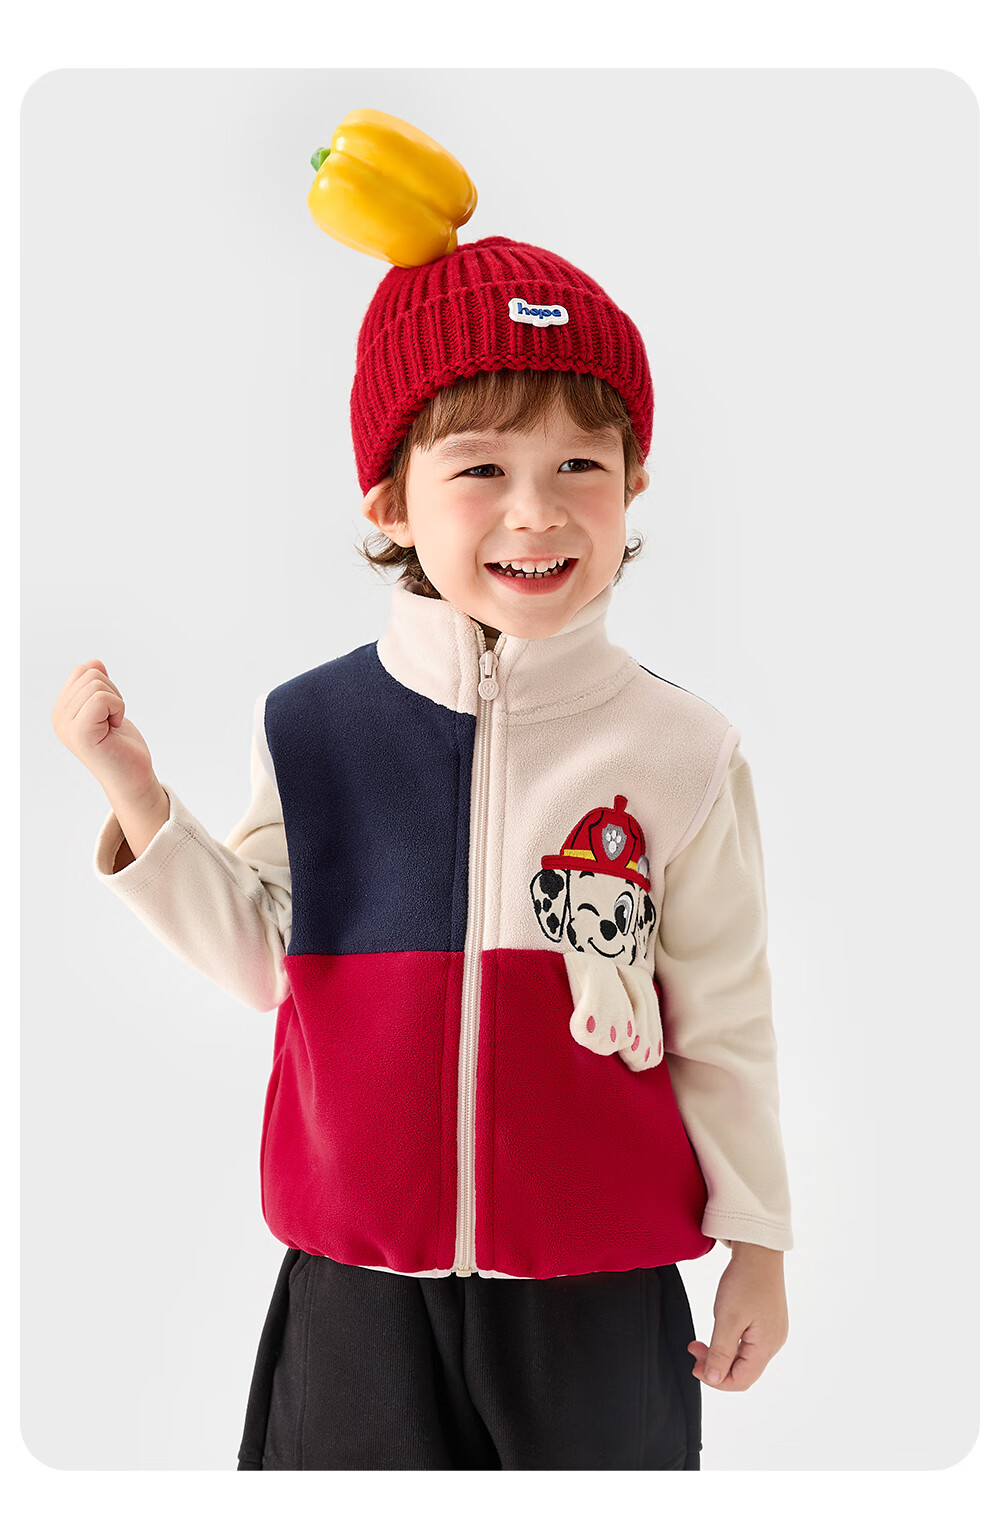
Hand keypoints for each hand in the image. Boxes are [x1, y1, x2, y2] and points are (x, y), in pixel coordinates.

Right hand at [51, 659, 157, 805]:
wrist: (132, 778)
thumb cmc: (122, 746)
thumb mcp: (109, 708)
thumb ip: (97, 686)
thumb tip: (94, 662)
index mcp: (62, 711)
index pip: (81, 671)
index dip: (105, 686)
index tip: (109, 713)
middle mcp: (59, 718)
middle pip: (89, 673)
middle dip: (112, 693)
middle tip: (113, 720)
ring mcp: (67, 726)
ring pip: (96, 683)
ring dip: (116, 702)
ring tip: (112, 725)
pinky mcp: (80, 733)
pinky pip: (102, 698)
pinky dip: (118, 708)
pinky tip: (115, 728)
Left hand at [687, 1242, 787, 1390]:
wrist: (759, 1250)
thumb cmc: (744, 1281)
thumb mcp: (728, 1318)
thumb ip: (721, 1352)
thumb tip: (714, 1378)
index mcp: (766, 1346)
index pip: (741, 1381)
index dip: (716, 1380)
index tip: (694, 1366)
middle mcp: (774, 1343)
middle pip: (743, 1371)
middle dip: (715, 1366)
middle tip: (693, 1350)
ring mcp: (773, 1332)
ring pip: (744, 1357)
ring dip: (720, 1354)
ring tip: (699, 1342)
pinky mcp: (768, 1321)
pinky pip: (748, 1344)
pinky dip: (730, 1343)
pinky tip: (719, 1332)